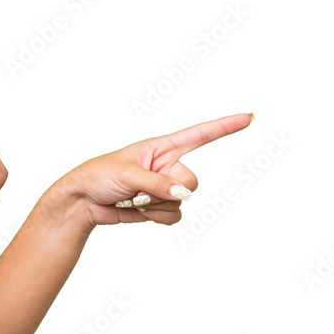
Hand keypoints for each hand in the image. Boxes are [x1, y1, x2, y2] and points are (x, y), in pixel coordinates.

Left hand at [54, 113, 253, 232]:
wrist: (83, 201)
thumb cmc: (99, 175)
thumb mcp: (127, 174)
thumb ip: (158, 183)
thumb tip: (185, 195)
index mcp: (161, 147)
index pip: (200, 134)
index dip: (225, 126)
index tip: (249, 117)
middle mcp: (167, 165)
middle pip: (192, 180)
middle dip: (168, 189)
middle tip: (138, 188)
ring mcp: (165, 187)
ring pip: (182, 202)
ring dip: (155, 204)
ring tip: (130, 197)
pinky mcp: (159, 207)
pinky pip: (174, 217)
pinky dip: (156, 217)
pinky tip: (136, 210)